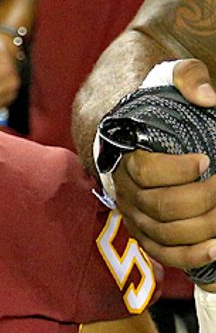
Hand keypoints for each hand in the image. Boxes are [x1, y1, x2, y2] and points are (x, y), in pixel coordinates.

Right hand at [103, 60, 215, 280]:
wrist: (130, 128)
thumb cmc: (155, 104)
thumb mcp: (171, 76)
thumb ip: (189, 78)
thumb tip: (208, 97)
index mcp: (127, 156)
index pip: (146, 171)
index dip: (178, 170)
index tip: (206, 159)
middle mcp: (126, 190)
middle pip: (162, 206)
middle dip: (203, 199)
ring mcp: (134, 214)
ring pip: (164, 233)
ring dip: (202, 231)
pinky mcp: (144, 231)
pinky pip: (161, 252)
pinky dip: (188, 257)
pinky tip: (215, 250)